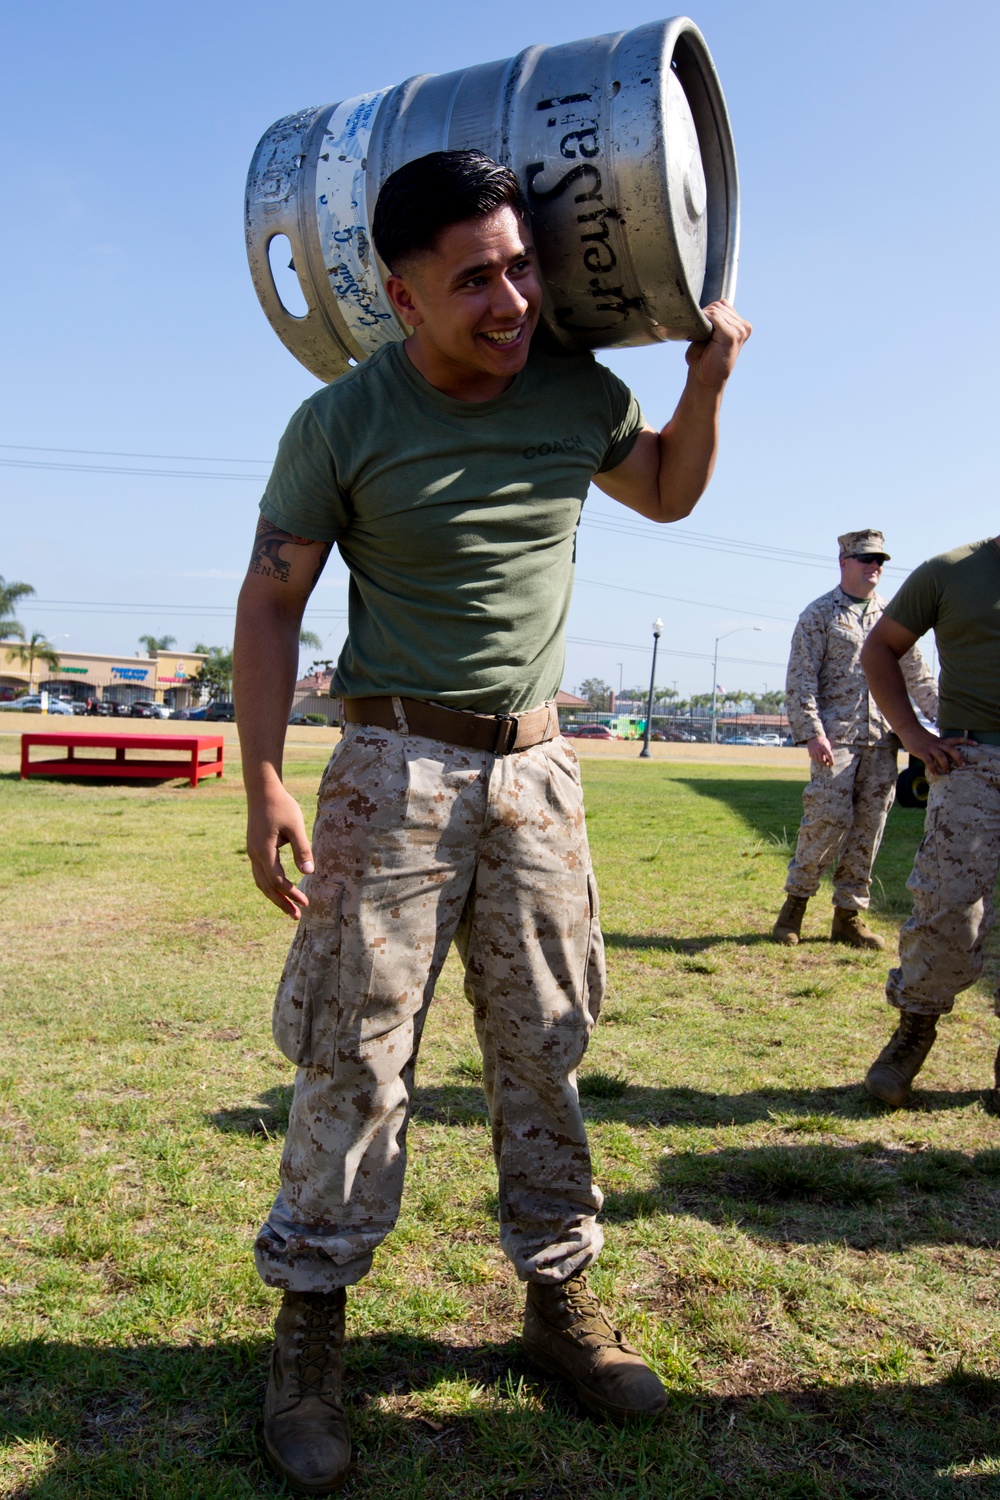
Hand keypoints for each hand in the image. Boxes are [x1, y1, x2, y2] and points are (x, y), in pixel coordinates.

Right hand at [246, 782, 313, 917]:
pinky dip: (269, 885)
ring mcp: (252, 852)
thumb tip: (309, 872)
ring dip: (274, 896)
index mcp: (263, 851)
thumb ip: (302, 849)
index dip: (291, 893)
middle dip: (281, 903)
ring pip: (260, 881)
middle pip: (266, 886)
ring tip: (289, 909)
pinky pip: (260, 873)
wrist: (262, 790)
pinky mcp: (255, 848)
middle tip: (296, 916)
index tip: (306, 902)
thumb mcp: (295, 826)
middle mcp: (254, 854)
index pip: (277, 880)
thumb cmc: (281, 805)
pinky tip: (280, 889)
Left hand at [686, 299, 751, 389]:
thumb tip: (710, 304)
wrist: (704, 379)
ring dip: (703, 320)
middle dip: (704, 316)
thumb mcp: (709, 334)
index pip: (722, 304)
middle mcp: (744, 326)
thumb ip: (712, 318)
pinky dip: (704, 321)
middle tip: (698, 334)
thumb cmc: (703, 359)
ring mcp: (740, 330)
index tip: (700, 329)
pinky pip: (715, 316)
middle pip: (718, 305)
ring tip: (701, 337)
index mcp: (741, 325)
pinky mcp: (733, 335)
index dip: (707, 313)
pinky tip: (701, 334)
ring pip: (716, 310)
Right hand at [807, 734, 834, 766]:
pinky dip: (816, 759)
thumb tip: (829, 760)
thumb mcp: (827, 744)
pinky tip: (818, 757)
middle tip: (827, 764)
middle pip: (822, 760)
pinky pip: (813, 758)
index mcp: (824, 746)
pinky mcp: (810, 752)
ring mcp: (813, 751)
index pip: (829, 755)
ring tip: (823, 761)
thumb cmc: (822, 741)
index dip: (832, 761)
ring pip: (817, 760)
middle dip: (825, 764)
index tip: (832, 764)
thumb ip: (828, 751)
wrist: (813, 736)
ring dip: (821, 762)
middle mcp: (818, 749)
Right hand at [900, 727, 969, 775]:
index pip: (957, 739)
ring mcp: (930, 748)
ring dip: (945, 765)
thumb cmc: (920, 736)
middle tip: (964, 765)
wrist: (909, 729)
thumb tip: (943, 755)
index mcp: (941, 740)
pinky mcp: (922, 752)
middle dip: (958, 757)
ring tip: (948, 772)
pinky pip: (929, 761)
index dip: (967, 741)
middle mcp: (937, 744)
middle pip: (951, 749)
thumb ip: (938, 746)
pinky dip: (933, 768)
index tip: (977, 744)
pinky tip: (936, 774)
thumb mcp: (932, 739)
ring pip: (941, 756)